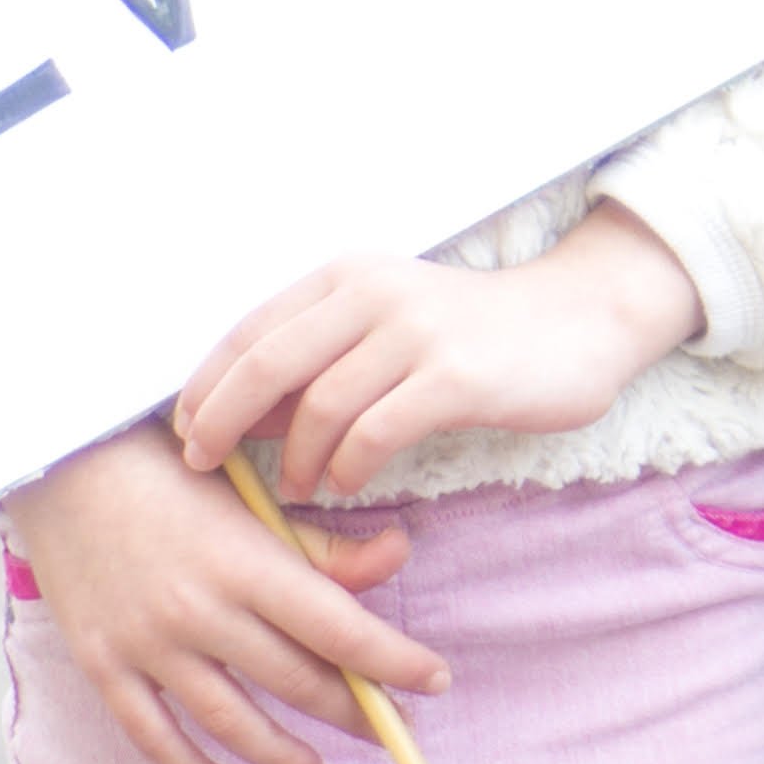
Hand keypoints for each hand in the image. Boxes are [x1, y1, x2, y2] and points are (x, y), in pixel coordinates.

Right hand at [4, 419, 442, 763]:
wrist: (61, 465)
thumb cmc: (173, 475)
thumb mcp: (251, 498)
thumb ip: (320, 544)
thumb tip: (399, 557)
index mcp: (246, 561)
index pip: (338, 628)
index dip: (394, 661)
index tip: (436, 681)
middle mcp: (199, 610)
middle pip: (294, 680)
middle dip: (352, 711)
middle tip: (392, 731)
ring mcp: (147, 644)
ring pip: (231, 721)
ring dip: (282, 755)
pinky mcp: (103, 666)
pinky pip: (154, 737)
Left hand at [171, 198, 705, 502]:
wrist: (578, 319)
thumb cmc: (475, 332)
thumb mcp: (389, 324)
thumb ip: (322, 357)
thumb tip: (243, 414)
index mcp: (347, 276)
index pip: (250, 331)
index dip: (205, 385)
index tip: (184, 432)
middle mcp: (373, 294)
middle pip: (267, 365)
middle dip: (221, 422)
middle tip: (203, 465)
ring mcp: (415, 332)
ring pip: (319, 406)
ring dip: (291, 458)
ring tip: (293, 487)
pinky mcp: (453, 377)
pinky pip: (374, 434)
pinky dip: (347, 467)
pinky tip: (346, 483)